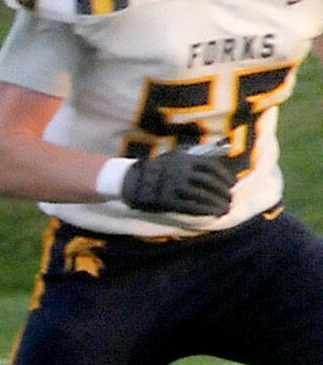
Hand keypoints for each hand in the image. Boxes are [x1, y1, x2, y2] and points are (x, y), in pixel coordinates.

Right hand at [120, 147, 236, 215]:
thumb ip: (195, 153)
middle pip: (210, 182)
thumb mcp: (174, 154)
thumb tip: (221, 149)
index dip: (226, 177)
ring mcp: (173, 186)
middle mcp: (180, 171)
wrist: (130, 181)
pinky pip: (191, 207)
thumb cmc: (158, 168)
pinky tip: (214, 214)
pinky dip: (205, 211)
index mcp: (184, 159)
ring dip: (217, 203)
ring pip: (202, 196)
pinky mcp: (167, 201)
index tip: (233, 185)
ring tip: (225, 209)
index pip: (212, 167)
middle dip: (223, 192)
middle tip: (230, 199)